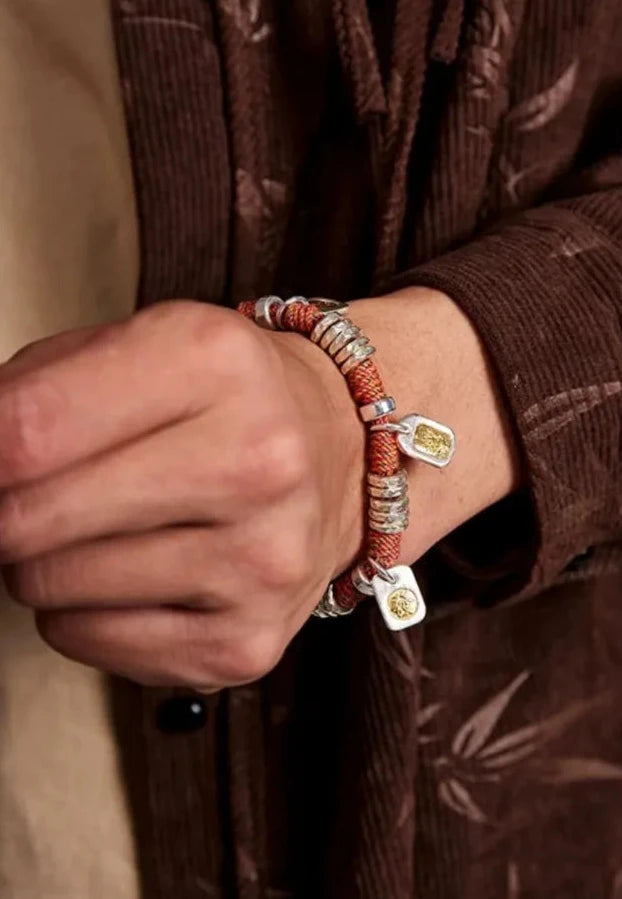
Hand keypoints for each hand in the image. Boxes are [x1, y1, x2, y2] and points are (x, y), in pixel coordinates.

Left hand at [1, 289, 520, 687]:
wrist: (341, 452)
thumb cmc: (226, 398)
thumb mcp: (142, 344)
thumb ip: (35, 388)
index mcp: (217, 364)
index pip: (28, 430)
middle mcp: (256, 464)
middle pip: (29, 519)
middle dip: (6, 509)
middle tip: (39, 491)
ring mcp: (260, 562)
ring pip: (50, 588)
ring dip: (49, 557)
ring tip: (108, 525)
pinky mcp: (249, 642)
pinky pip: (89, 641)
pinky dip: (85, 609)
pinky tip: (139, 572)